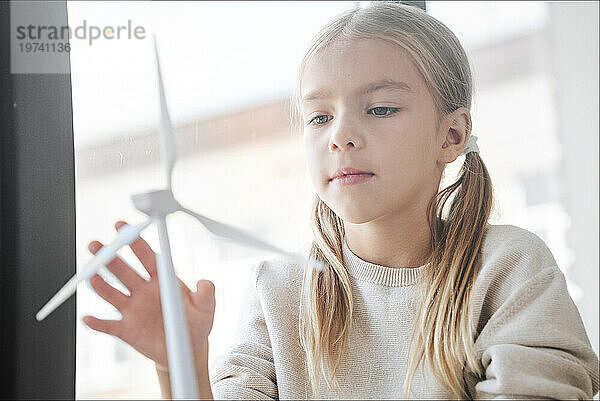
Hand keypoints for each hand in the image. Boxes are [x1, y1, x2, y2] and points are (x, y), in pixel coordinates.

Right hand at [82, 220, 215, 369]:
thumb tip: (205, 282)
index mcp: (161, 281)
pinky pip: (109, 325)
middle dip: (109, 257)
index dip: (135, 242)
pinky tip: (88, 318)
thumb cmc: (196, 324)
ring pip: (112, 294)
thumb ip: (206, 294)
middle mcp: (143, 291)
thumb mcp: (206, 308)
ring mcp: (133, 309)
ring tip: (90, 276)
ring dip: (100, 285)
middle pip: (123, 271)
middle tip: (96, 245)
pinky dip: (97, 323)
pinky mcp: (126, 330)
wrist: (187, 349)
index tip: (123, 228)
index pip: (146, 257)